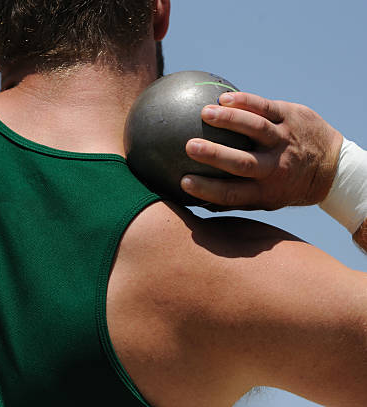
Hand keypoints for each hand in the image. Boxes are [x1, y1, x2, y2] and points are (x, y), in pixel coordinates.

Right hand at [180, 92, 343, 210]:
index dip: (207, 189)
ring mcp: (285, 140)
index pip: (232, 193)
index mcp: (266, 191)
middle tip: (189, 146)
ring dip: (230, 121)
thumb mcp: (264, 200)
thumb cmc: (284, 186)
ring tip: (205, 113)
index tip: (184, 182)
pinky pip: (267, 107)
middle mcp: (275, 167)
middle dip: (215, 154)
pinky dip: (246, 102)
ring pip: (256, 129)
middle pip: (243, 163)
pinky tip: (224, 99)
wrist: (331, 168)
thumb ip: (231, 199)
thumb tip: (191, 197)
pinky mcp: (292, 117)